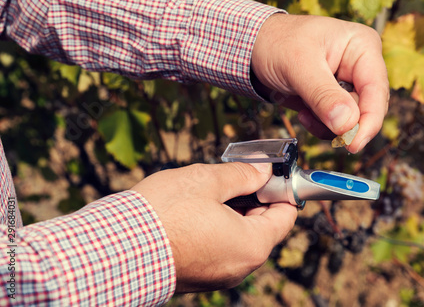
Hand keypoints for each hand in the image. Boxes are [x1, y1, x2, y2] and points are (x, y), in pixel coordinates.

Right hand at [130, 162, 296, 292]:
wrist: (114, 251)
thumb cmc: (162, 215)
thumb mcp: (206, 181)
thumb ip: (242, 174)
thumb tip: (263, 171)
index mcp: (252, 245)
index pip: (285, 215)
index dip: (281, 188)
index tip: (270, 172)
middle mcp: (240, 266)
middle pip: (263, 225)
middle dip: (254, 197)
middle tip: (236, 174)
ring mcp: (219, 275)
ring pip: (240, 236)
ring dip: (233, 211)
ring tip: (210, 190)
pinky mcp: (200, 275)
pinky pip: (220, 247)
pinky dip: (217, 227)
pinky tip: (196, 210)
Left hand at [252, 14, 389, 152]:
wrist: (254, 49)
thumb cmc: (277, 42)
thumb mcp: (298, 65)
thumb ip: (323, 95)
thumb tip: (347, 124)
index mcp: (362, 47)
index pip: (376, 90)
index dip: (369, 120)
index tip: (353, 144)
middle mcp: (360, 67)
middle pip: (367, 109)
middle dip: (343, 123)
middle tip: (319, 124)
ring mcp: (347, 85)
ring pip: (351, 121)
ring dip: (327, 125)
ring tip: (305, 111)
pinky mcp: (333, 101)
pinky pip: (336, 125)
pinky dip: (320, 126)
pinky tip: (303, 112)